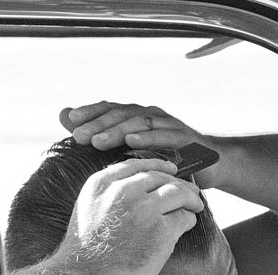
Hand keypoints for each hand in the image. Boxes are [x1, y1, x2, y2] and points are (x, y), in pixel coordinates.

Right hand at [52, 158, 205, 274]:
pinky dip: (188, 220)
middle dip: (180, 184)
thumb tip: (141, 189)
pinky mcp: (161, 230)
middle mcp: (123, 191)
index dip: (158, 165)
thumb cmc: (86, 254)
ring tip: (196, 206)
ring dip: (191, 199)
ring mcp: (143, 209)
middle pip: (161, 178)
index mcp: (102, 184)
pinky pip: (184, 217)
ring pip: (178, 193)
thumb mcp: (89, 211)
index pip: (136, 165)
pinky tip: (186, 226)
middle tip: (192, 192)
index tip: (171, 169)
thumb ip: (109, 195)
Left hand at [60, 102, 223, 187]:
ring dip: (117, 131)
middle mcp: (152, 116)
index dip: (90, 112)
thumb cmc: (170, 157)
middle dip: (98, 124)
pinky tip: (132, 142)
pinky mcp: (186, 138)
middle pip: (121, 114)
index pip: (110, 108)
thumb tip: (64, 117)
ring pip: (139, 122)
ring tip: (97, 141)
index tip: (69, 120)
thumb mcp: (135, 148)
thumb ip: (102, 133)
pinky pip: (165, 136)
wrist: (213, 164)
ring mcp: (170, 125)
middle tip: (77, 136)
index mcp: (138, 117)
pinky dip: (148, 138)